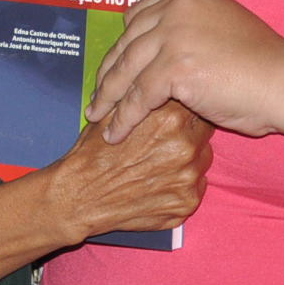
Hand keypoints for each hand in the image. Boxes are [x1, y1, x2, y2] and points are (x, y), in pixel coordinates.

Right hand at [42, 102, 213, 241]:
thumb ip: (143, 97)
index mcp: (170, 118)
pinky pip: (196, 186)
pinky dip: (182, 184)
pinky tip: (159, 183)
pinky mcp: (187, 202)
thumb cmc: (94, 153)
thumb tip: (162, 82)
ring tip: (160, 163)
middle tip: (165, 141)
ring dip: (188, 159)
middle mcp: (185, 146)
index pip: (194, 103)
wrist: (80, 197)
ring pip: (202, 159)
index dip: (183, 107)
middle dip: (188, 132)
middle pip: (203, 130)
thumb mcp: (115, 114)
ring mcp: (188, 177)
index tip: (172, 114)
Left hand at [88, 0, 283, 142]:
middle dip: (108, 71)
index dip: (124, 41)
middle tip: (96, 95)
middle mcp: (176, 8)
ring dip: (106, 97)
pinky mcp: (173, 67)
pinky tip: (115, 134)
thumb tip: (167, 48)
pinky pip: (137, 97)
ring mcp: (173, 35)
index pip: (139, 15)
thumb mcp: (222, 30)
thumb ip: (193, 31)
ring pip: (126, 70)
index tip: (113, 61)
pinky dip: (122, 119)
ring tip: (95, 117)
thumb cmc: (263, 64)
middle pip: (127, 42)